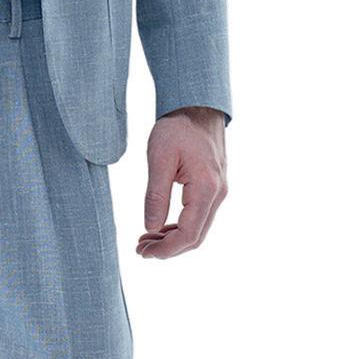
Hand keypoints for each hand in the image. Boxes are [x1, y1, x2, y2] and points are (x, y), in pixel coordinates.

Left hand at [137, 107, 227, 258]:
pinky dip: (180, 227)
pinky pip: (199, 216)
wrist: (197, 106)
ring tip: (145, 240)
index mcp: (207, 188)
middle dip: (168, 249)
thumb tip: (151, 228)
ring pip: (198, 229)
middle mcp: (218, 194)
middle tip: (140, 250)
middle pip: (196, 237)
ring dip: (172, 239)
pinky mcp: (213, 187)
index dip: (165, 249)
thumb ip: (156, 196)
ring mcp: (219, 191)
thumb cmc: (177, 127)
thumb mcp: (159, 159)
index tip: (143, 252)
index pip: (189, 234)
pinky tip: (160, 227)